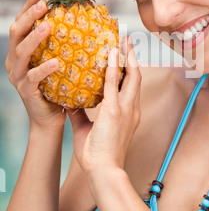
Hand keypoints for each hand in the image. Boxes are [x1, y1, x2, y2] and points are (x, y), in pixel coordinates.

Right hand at [5, 0, 65, 128]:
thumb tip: (80, 22)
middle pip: (16, 32)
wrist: (51, 119)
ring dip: (34, 37)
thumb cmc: (56, 88)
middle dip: (29, 15)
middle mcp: (14, 61)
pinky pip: (33, 77)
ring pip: (21, 52)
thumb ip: (60, 45)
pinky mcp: (25, 91)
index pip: (22, 24)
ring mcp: (17, 76)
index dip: (28, 6)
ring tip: (48, 25)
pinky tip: (56, 61)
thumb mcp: (56, 62)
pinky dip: (44, 68)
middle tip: (44, 2)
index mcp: (20, 52)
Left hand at [71, 37, 140, 177]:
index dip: (129, 69)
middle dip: (132, 57)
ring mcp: (126, 109)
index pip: (131, 86)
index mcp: (128, 114)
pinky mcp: (115, 111)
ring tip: (122, 39)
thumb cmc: (97, 156)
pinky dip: (113, 67)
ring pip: (131, 75)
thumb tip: (69, 101)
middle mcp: (132, 108)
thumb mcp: (86, 130)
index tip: (125, 55)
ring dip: (127, 56)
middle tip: (126, 40)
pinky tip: (110, 53)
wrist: (103, 172)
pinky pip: (115, 83)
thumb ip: (80, 114)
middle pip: (136, 76)